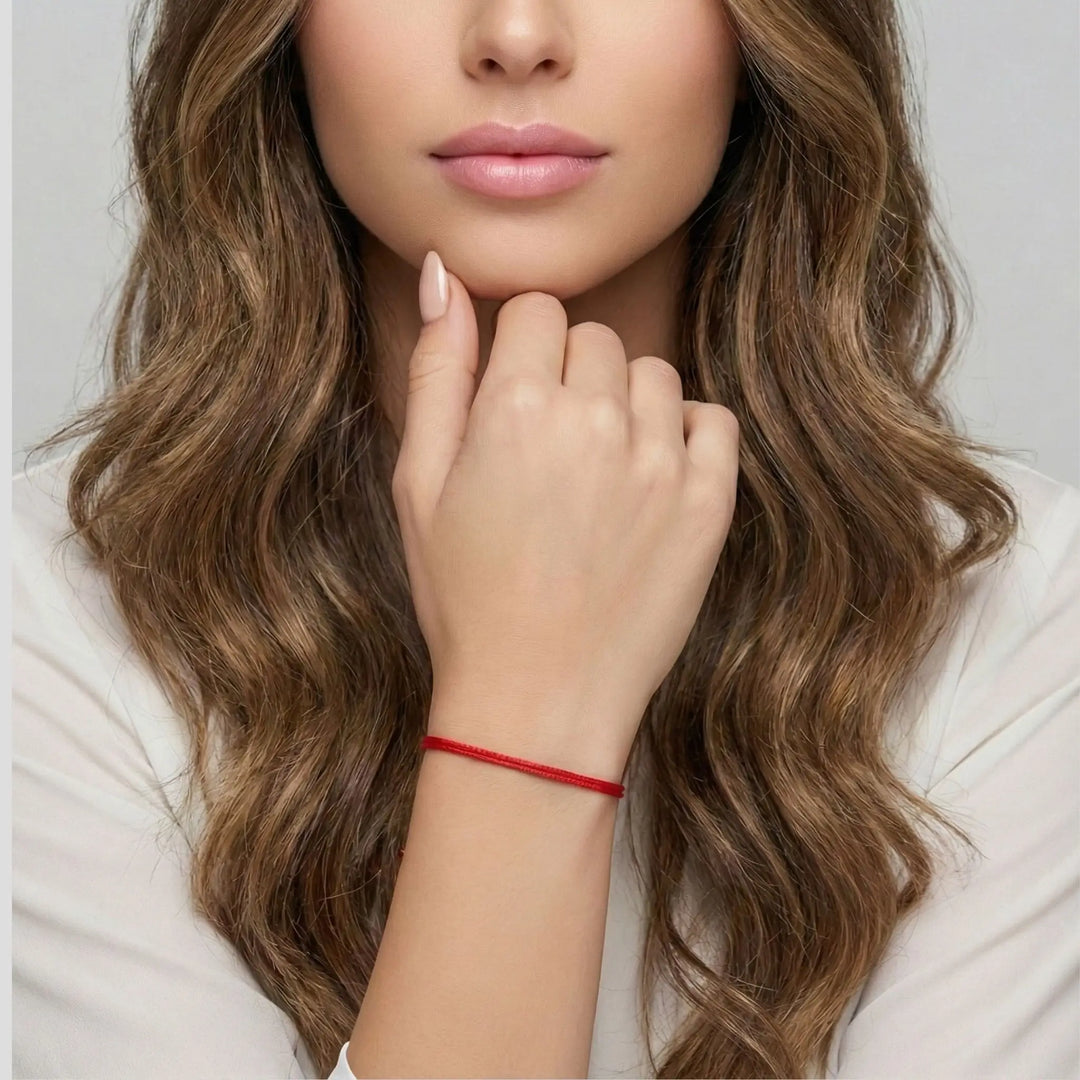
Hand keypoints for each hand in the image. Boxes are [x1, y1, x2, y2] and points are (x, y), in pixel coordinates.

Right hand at [391, 253, 738, 779]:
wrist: (537, 699)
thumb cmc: (466, 597)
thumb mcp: (419, 483)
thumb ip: (436, 370)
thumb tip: (442, 273)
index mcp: (512, 405)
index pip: (535, 311)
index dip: (519, 355)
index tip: (514, 406)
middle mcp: (592, 418)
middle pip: (594, 338)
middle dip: (568, 377)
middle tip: (549, 454)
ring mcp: (658, 459)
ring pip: (652, 375)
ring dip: (624, 406)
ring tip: (596, 476)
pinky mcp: (709, 501)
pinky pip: (712, 419)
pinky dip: (684, 436)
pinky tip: (647, 481)